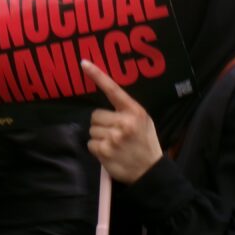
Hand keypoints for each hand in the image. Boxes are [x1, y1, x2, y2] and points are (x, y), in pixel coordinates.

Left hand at [82, 60, 162, 183]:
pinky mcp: (104, 151)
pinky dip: (97, 149)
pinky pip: (90, 144)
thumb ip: (127, 110)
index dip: (97, 75)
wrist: (150, 171)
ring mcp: (113, 137)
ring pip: (92, 129)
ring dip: (99, 137)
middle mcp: (124, 122)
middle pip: (95, 115)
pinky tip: (110, 152)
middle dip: (101, 124)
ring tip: (114, 144)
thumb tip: (105, 98)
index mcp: (134, 111)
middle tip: (114, 133)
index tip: (84, 63)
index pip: (113, 89)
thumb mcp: (144, 121)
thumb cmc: (145, 143)